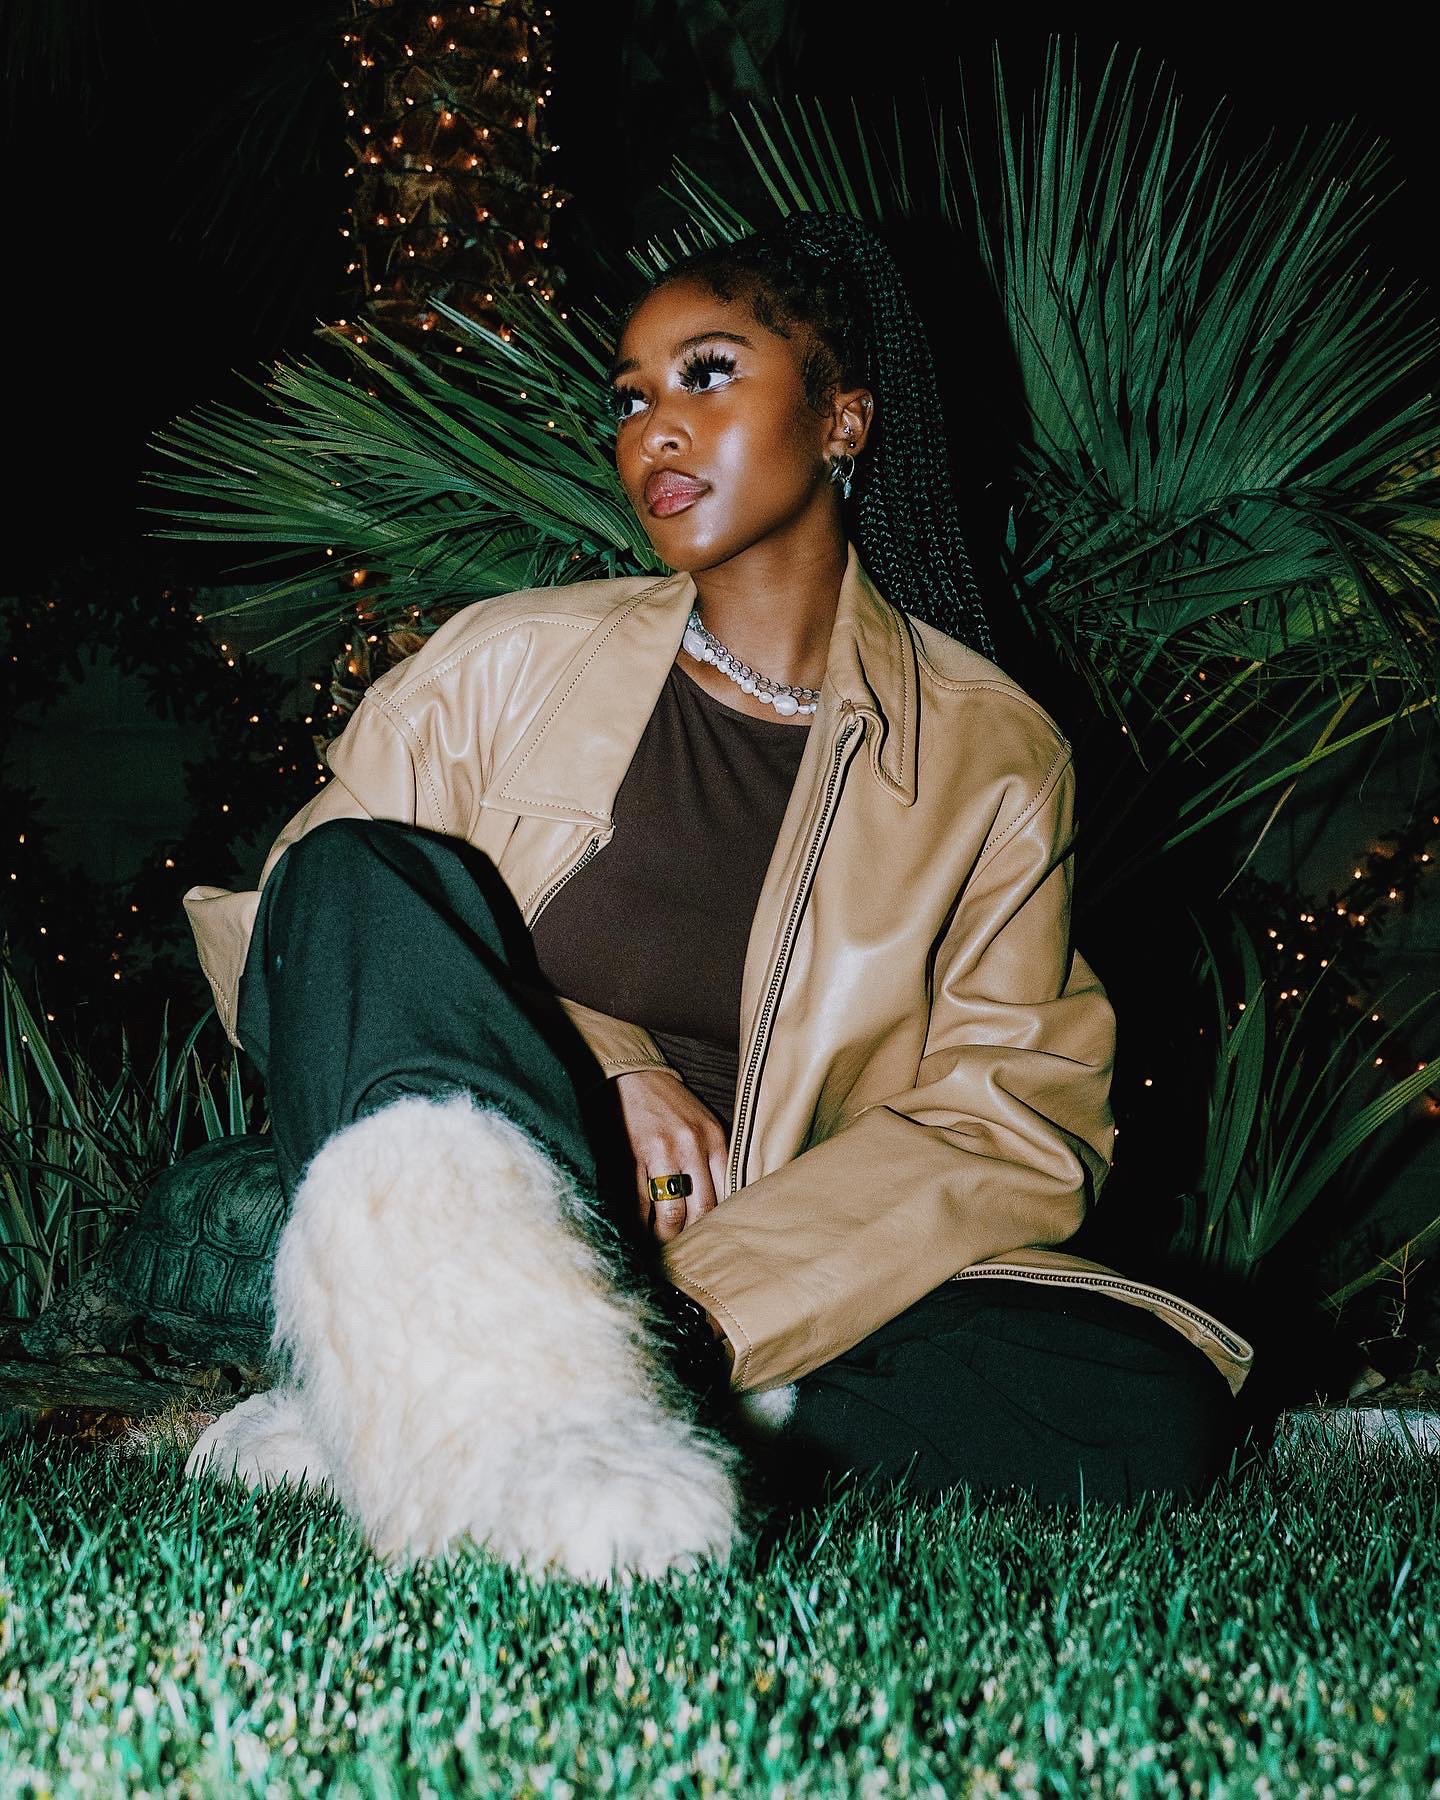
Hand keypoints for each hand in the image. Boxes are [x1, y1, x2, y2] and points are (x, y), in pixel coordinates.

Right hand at [612, 1068, 727, 1243]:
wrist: (633, 1076)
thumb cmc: (671, 1105)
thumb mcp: (704, 1125)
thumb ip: (715, 1159)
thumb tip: (723, 1204)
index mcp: (715, 1140)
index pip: (726, 1195)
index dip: (719, 1224)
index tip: (712, 1240)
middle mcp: (692, 1147)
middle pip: (701, 1210)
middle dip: (693, 1236)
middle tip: (686, 1250)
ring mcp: (661, 1153)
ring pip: (670, 1213)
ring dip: (666, 1236)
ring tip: (661, 1245)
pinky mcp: (631, 1157)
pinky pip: (639, 1204)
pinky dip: (639, 1224)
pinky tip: (638, 1232)